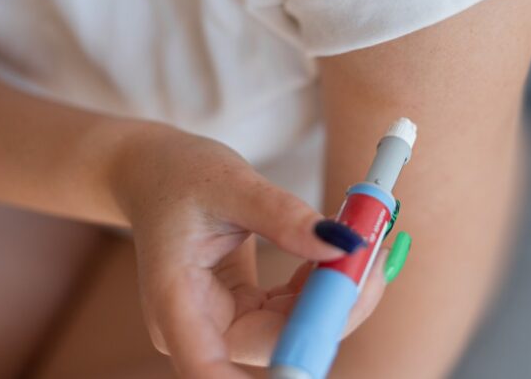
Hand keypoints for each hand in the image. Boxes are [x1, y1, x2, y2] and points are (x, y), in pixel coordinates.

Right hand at [109, 126, 388, 377]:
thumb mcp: (231, 184)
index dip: (275, 373)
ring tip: (365, 244)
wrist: (155, 172)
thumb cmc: (178, 175)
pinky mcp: (245, 312)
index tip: (320, 352)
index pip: (211, 369)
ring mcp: (224, 324)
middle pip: (278, 346)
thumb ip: (285, 217)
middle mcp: (198, 327)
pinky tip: (336, 249)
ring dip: (336, 295)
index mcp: (176, 301)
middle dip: (334, 310)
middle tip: (375, 258)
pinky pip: (295, 312)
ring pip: (296, 332)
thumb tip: (342, 246)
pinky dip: (323, 285)